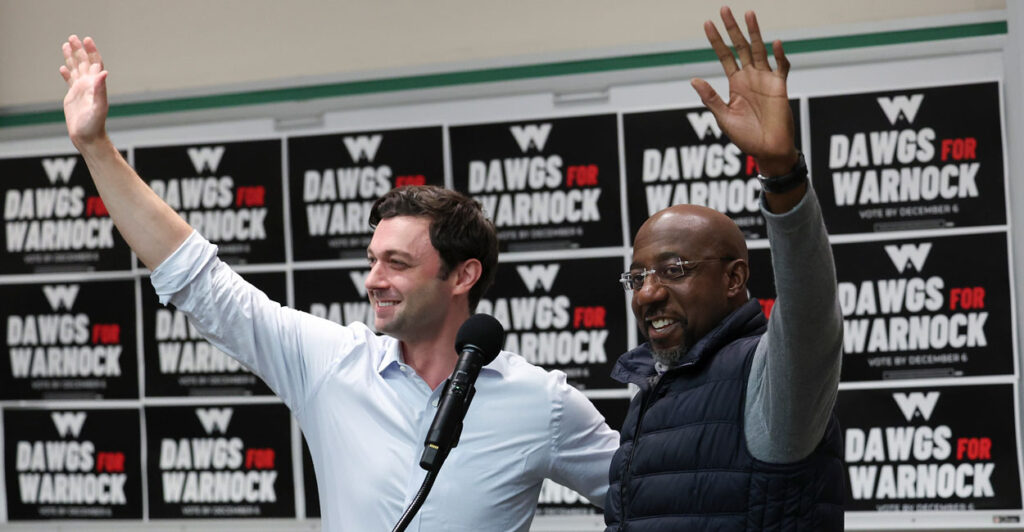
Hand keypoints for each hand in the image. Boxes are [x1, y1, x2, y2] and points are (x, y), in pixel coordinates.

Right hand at [59, 35, 108, 150]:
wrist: (88, 137)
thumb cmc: (94, 124)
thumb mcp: (99, 106)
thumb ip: (100, 89)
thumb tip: (103, 72)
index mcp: (96, 85)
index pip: (95, 64)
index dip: (91, 51)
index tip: (87, 40)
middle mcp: (89, 85)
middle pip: (84, 63)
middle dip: (79, 50)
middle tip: (73, 37)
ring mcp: (81, 90)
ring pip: (76, 69)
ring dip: (72, 58)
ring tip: (66, 45)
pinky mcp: (73, 97)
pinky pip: (70, 81)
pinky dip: (66, 74)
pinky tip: (62, 68)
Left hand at [691, 7, 796, 175]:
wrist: (767, 150)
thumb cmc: (745, 137)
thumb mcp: (723, 117)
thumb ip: (711, 98)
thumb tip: (693, 79)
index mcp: (735, 83)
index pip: (724, 56)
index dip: (716, 41)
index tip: (707, 24)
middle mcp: (750, 77)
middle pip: (740, 47)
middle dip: (732, 28)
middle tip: (724, 8)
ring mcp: (765, 80)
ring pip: (759, 50)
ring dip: (754, 32)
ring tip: (749, 14)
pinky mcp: (780, 87)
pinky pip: (781, 67)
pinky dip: (779, 55)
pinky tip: (775, 43)